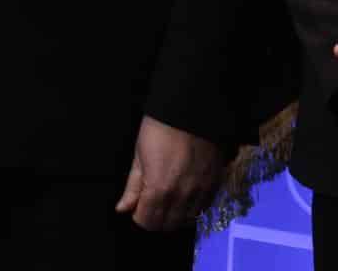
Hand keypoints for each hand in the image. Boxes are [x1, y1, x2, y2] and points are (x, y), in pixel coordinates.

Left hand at [114, 115, 223, 230]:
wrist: (192, 112)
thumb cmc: (158, 131)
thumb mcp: (139, 157)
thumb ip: (132, 187)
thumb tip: (122, 209)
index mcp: (159, 189)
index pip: (148, 222)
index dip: (139, 217)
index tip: (137, 207)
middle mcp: (182, 197)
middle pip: (168, 225)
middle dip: (156, 219)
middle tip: (150, 204)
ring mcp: (201, 193)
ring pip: (187, 220)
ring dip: (174, 216)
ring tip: (167, 200)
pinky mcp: (216, 186)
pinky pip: (203, 209)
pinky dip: (192, 208)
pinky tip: (184, 196)